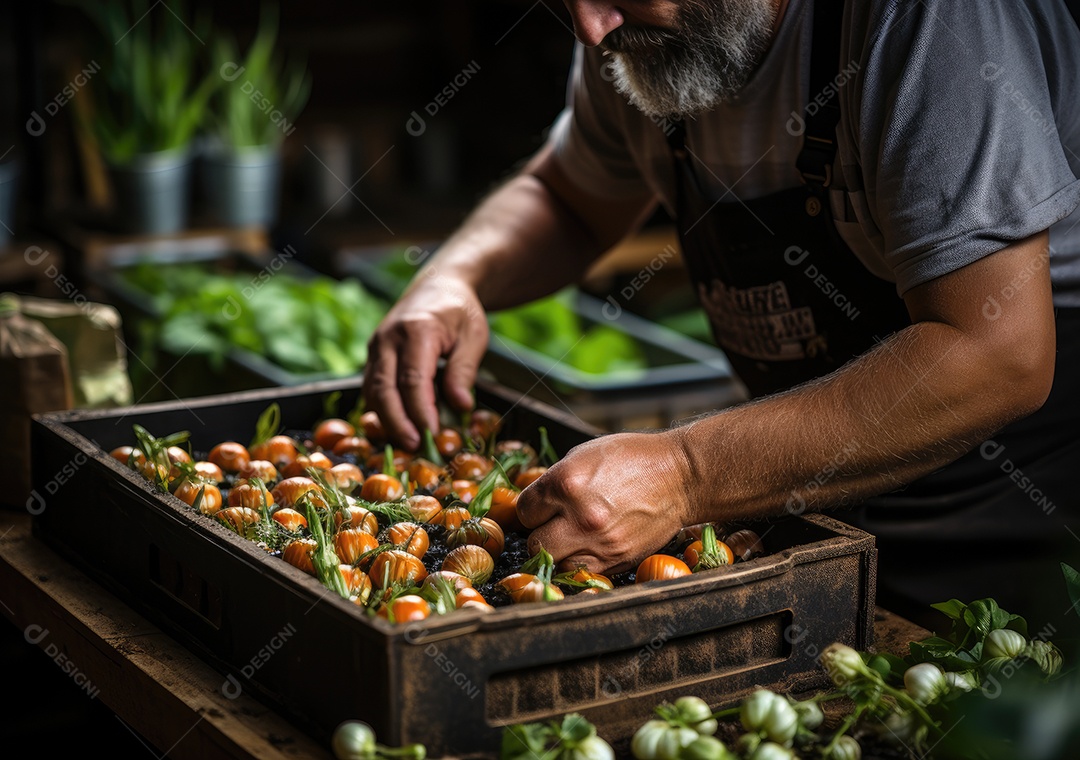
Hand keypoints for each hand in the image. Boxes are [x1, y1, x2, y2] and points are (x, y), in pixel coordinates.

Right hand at [363, 272, 488, 450]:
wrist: (437, 285)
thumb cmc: (459, 311)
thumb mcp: (473, 336)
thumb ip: (464, 371)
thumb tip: (461, 406)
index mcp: (417, 329)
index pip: (413, 378)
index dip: (420, 410)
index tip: (432, 434)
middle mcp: (389, 338)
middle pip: (384, 387)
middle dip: (397, 421)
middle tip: (413, 446)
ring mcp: (376, 346)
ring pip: (372, 390)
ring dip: (387, 419)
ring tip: (407, 442)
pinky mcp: (373, 355)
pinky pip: (371, 386)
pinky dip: (382, 408)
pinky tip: (399, 425)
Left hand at [516, 431, 693, 573]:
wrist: (680, 476)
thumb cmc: (632, 458)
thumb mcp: (584, 454)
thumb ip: (555, 481)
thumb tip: (536, 504)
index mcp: (566, 484)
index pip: (525, 511)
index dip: (534, 508)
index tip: (544, 506)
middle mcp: (580, 517)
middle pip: (535, 543)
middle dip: (542, 532)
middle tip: (556, 523)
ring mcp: (600, 543)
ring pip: (556, 564)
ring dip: (560, 551)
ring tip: (573, 536)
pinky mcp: (618, 559)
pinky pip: (583, 572)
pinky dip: (582, 561)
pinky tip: (591, 544)